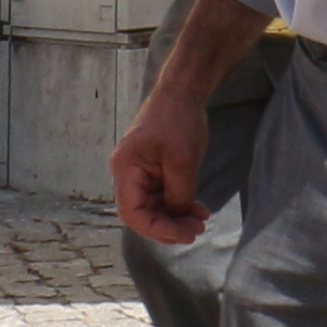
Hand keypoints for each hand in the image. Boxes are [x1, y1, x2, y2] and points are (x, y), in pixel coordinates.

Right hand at [113, 89, 211, 246]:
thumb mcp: (183, 159)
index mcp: (126, 169)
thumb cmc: (178, 119)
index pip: (132, 213)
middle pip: (142, 213)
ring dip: (176, 217)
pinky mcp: (153, 170)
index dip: (156, 229)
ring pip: (154, 207)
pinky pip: (162, 196)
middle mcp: (127, 173)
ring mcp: (140, 172)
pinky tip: (197, 210)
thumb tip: (177, 215)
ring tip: (201, 221)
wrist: (182, 92)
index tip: (182, 235)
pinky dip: (179, 205)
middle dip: (168, 226)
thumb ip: (178, 192)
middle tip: (196, 231)